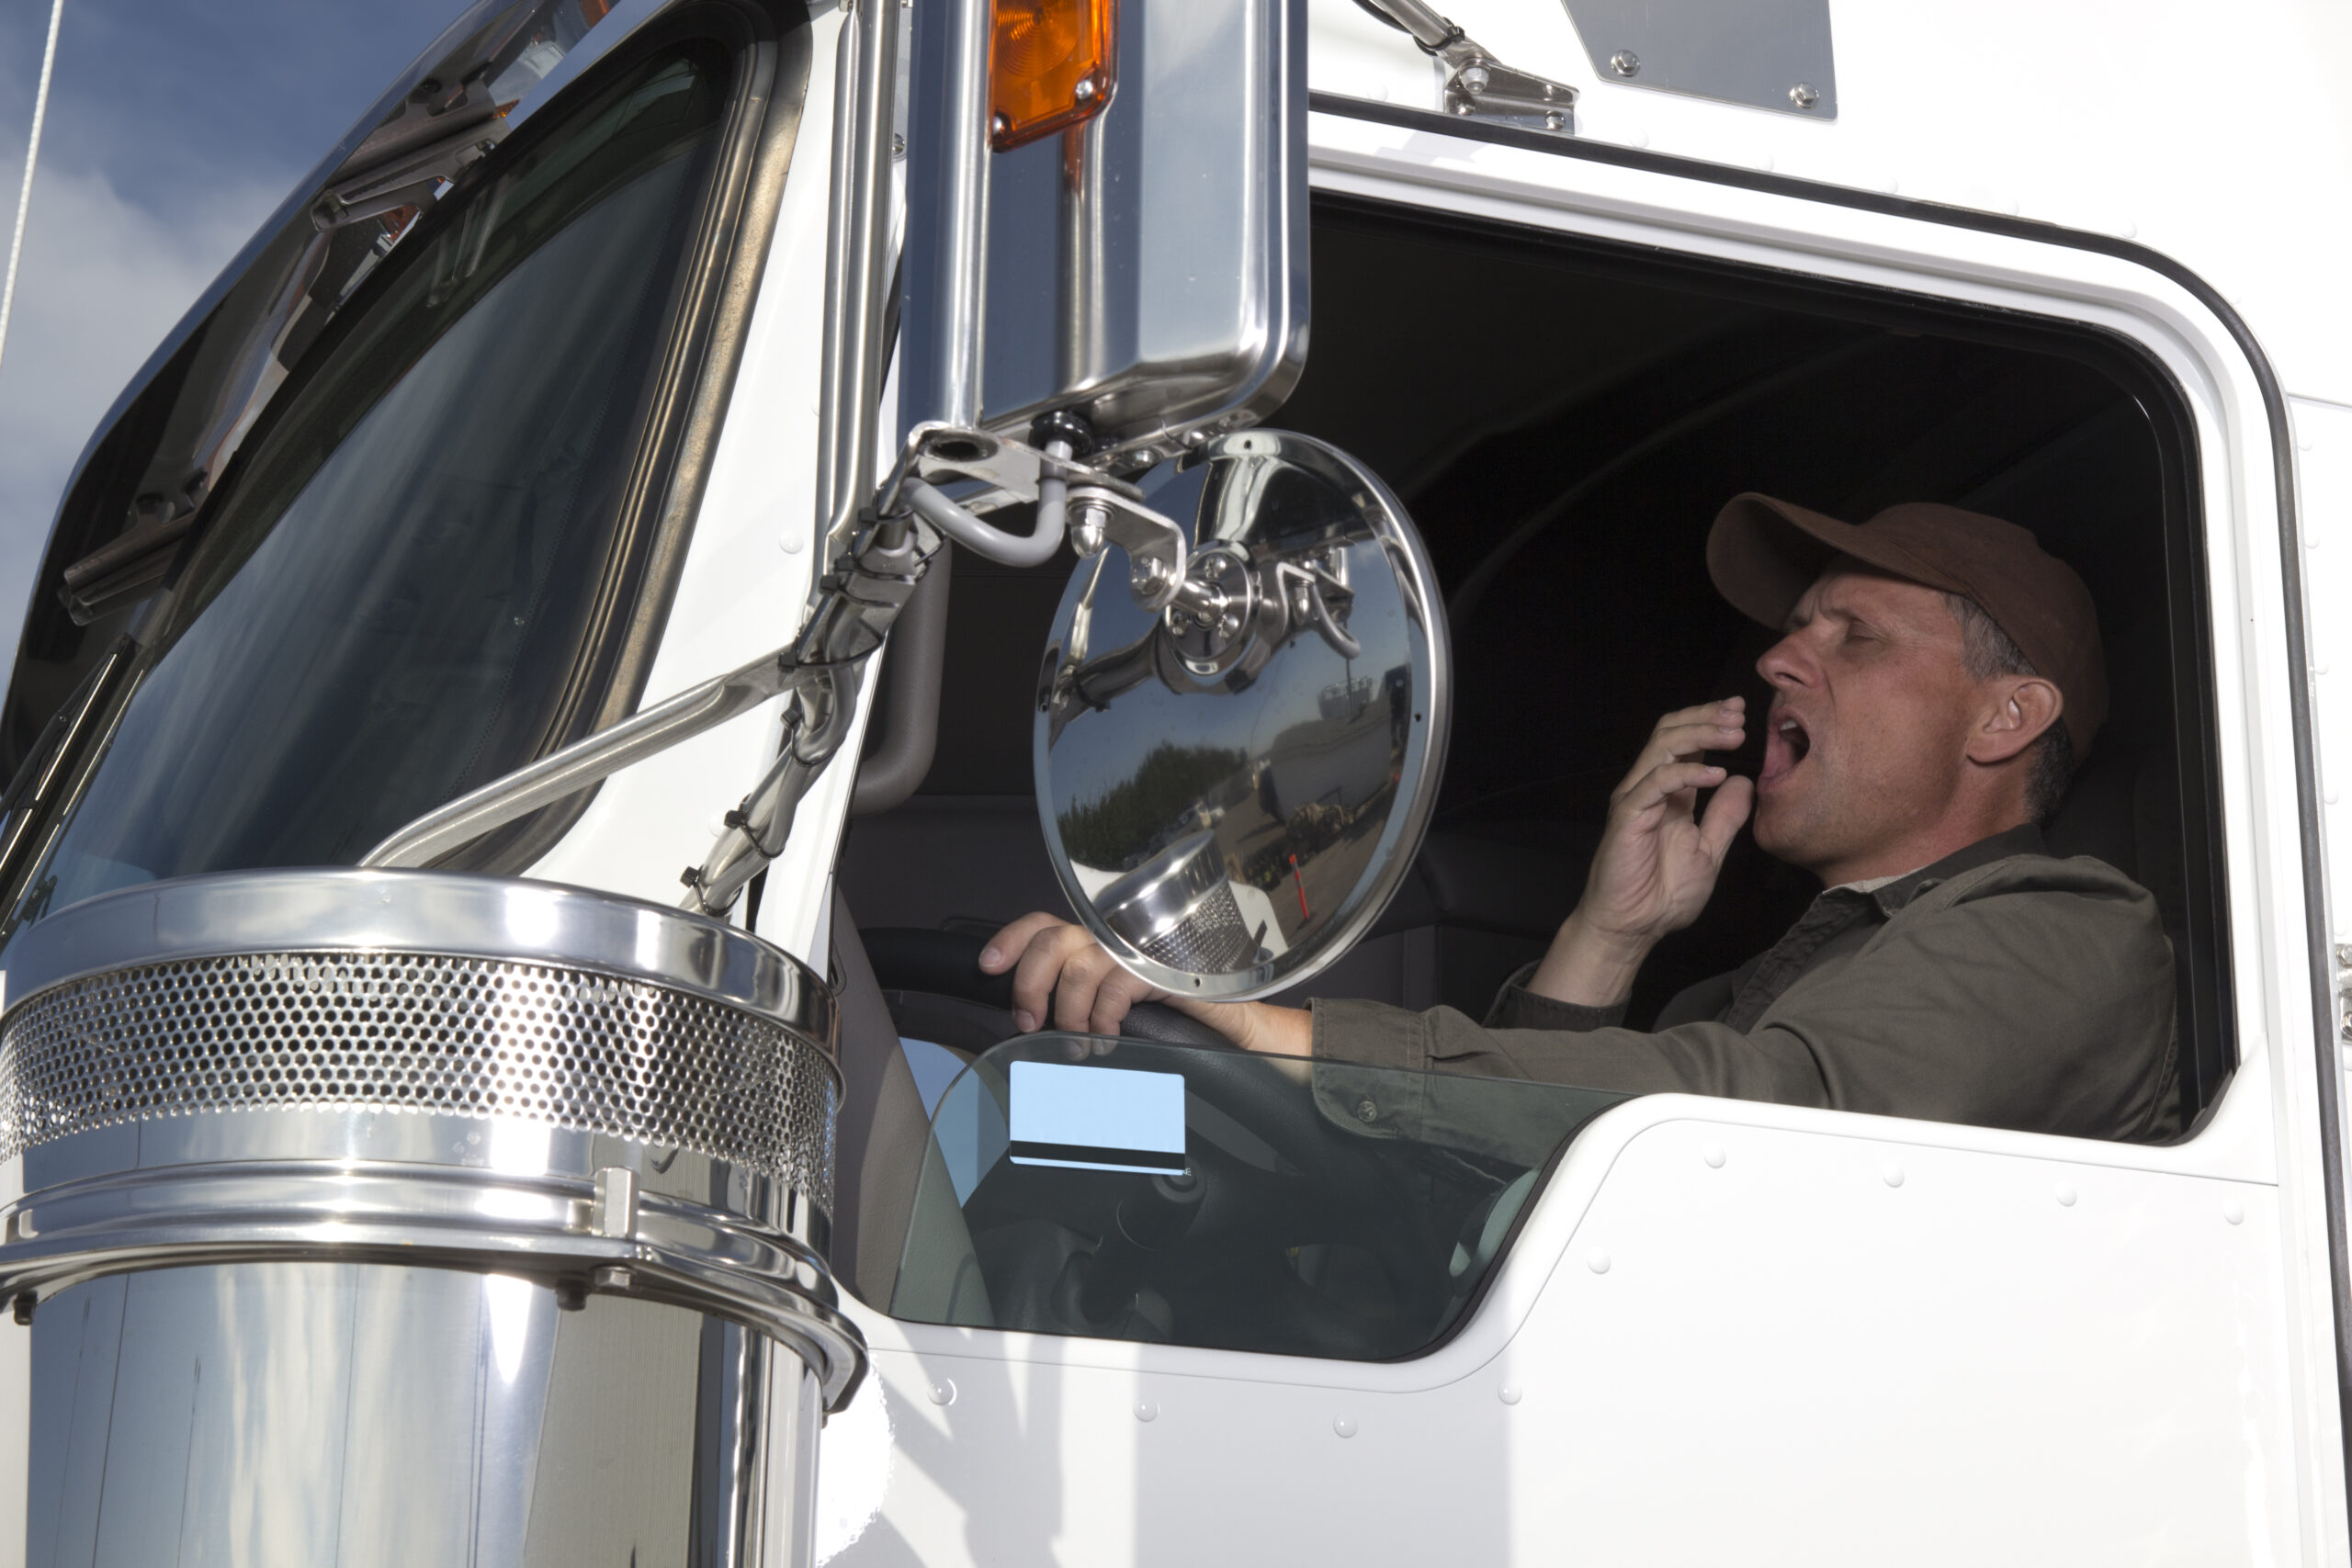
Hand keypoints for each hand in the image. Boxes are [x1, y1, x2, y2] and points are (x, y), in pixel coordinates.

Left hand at [981, 912, 1172, 1034]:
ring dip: (1069, 1015)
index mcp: (1089, 940)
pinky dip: (1102, 1022)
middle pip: (1051, 941)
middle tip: (1029, 1022)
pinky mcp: (1155, 966)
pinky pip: (1112, 991)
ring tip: (1076, 1044)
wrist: (1218, 1014)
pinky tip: (1107, 1041)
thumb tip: (1028, 1021)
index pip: (1040, 924)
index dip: (1010, 941)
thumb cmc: (1160, 1009)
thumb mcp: (1104, 1002)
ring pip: (1077, 970)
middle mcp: (1106, 936)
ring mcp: (1132, 948)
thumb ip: (1068, 999)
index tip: (988, 967)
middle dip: (1029, 985)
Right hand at [1530, 698, 1753, 1005]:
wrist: (1633, 926)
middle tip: (1739, 714)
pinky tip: (1716, 775)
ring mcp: (1636, 798)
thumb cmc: (1662, 894)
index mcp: (1668, 793)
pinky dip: (1688, 772)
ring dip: (1701, 735)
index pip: (1685, 741)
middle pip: (1671, 731)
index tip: (1742, 713)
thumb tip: (1743, 782)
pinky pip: (1656, 782)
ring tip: (1734, 735)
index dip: (1710, 722)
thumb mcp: (1709, 850)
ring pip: (1662, 746)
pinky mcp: (1628, 815)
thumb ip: (1725, 817)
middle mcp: (1649, 787)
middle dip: (1706, 718)